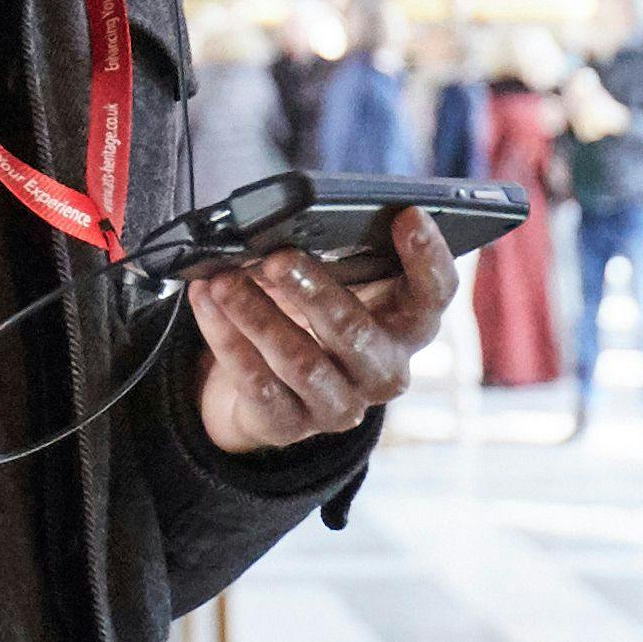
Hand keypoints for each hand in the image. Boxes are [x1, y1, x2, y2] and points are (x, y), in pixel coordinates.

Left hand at [190, 212, 452, 456]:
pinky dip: (226, 337)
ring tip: (224, 279)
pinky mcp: (291, 425)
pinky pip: (257, 383)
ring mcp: (341, 405)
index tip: (407, 216)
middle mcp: (384, 371)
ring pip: (302, 363)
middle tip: (278, 257)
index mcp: (407, 325)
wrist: (269, 385)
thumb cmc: (311, 314)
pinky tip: (207, 302)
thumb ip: (333, 253)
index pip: (435, 294)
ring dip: (257, 314)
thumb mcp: (333, 280)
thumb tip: (284, 226)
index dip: (428, 257)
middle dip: (315, 292)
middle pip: (358, 334)